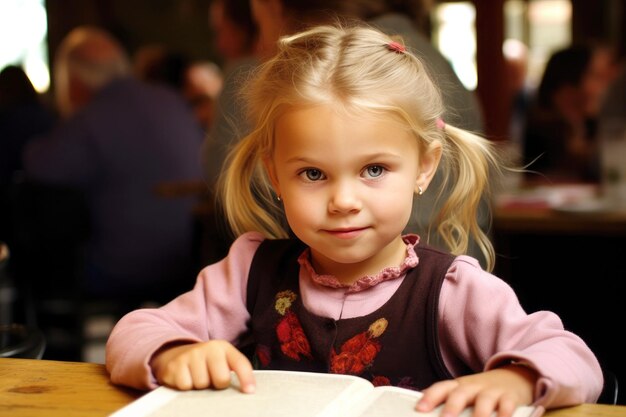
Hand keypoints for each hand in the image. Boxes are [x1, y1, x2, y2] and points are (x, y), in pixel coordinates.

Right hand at [150, 340, 254, 392]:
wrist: (175, 353)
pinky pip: (185, 386)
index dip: (246, 378)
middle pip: (222, 379)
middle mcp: (208, 348)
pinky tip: (186, 378)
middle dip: (218, 384)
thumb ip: (234, 371)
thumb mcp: (222, 360)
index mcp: (223, 347)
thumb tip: (247, 390)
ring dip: (200, 386)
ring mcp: (190, 355)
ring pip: (202, 384)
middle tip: (212, 379)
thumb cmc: (205, 362)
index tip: (249, 391)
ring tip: (197, 377)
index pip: (240, 363)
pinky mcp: (175, 365)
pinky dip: (186, 386)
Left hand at [415, 364, 536, 416]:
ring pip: (484, 399)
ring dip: (479, 413)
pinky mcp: (510, 397)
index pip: (441, 388)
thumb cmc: (480, 391)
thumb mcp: (463, 392)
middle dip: (452, 406)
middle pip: (461, 393)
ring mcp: (492, 391)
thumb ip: (446, 400)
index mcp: (459, 386)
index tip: (420, 408)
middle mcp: (473, 387)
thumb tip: (422, 409)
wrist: (513, 377)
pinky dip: (504, 413)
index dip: (429, 397)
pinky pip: (507, 404)